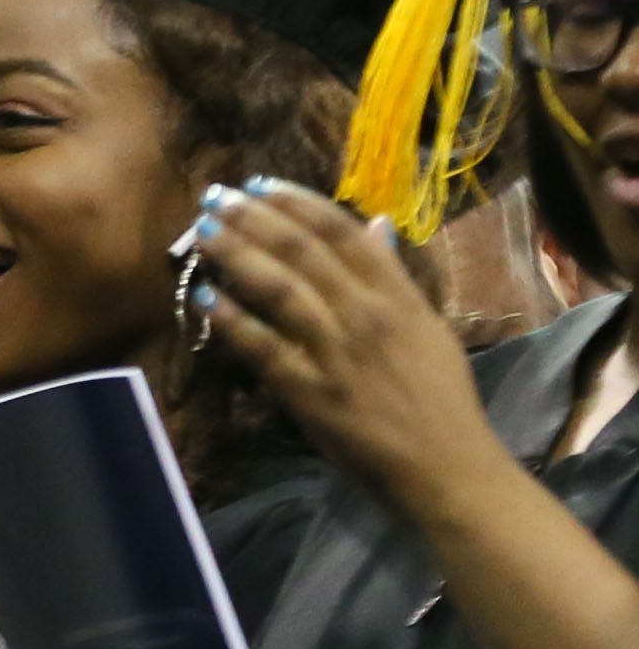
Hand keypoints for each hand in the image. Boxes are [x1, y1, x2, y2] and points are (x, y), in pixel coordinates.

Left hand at [193, 178, 496, 506]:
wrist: (446, 466)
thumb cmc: (438, 397)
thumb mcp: (428, 326)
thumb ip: (396, 276)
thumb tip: (377, 225)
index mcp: (399, 296)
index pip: (342, 233)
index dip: (297, 202)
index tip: (261, 182)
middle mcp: (366, 315)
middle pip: (302, 251)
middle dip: (254, 217)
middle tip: (215, 195)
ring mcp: (336, 352)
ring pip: (278, 288)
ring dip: (235, 254)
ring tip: (201, 230)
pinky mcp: (310, 391)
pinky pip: (261, 346)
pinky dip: (230, 318)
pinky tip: (202, 296)